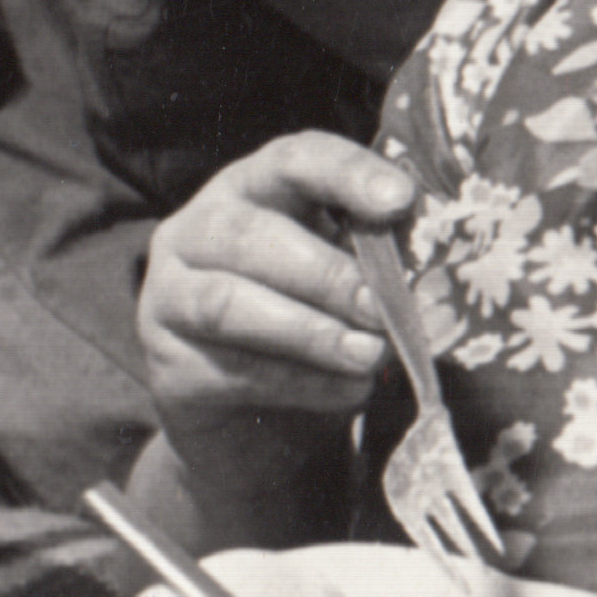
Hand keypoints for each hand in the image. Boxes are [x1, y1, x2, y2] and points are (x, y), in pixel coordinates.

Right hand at [136, 129, 420, 438]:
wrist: (259, 435)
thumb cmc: (312, 340)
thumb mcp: (348, 291)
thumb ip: (376, 269)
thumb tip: (430, 269)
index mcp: (249, 192)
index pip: (292, 161)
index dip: (346, 174)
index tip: (399, 201)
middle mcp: (195, 233)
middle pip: (247, 233)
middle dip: (324, 273)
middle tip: (380, 309)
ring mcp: (167, 298)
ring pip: (227, 303)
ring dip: (308, 331)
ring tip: (369, 356)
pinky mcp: (166, 368)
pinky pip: (229, 370)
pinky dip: (298, 383)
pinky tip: (348, 392)